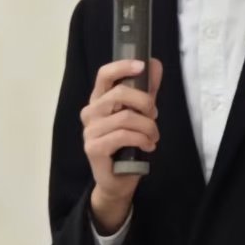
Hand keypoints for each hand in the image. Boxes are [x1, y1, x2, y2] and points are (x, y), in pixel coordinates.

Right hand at [80, 58, 162, 232]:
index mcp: (99, 100)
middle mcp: (91, 112)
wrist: (118, 180)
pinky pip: (123, 136)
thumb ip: (146, 91)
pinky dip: (142, 139)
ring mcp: (90, 130)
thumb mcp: (140, 114)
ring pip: (126, 117)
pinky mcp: (93, 148)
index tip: (142, 66)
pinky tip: (147, 146)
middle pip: (119, 93)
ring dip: (148, 127)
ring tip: (153, 137)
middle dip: (145, 103)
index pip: (104, 75)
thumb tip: (155, 64)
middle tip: (154, 116)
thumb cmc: (128, 144)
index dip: (123, 67)